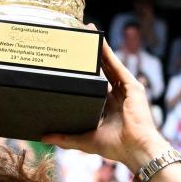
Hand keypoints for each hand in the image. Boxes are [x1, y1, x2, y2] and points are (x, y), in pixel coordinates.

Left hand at [44, 28, 165, 170]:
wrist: (136, 149)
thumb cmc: (116, 147)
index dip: (84, 72)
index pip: (94, 84)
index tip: (71, 61)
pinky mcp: (132, 86)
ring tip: (86, 32)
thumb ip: (65, 138)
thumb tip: (43, 136)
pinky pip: (116, 65)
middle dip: (91, 55)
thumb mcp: (85, 140)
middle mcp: (117, 95)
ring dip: (99, 48)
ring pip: (109, 63)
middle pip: (102, 70)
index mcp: (108, 106)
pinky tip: (98, 41)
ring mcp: (126, 89)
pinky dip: (108, 52)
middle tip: (77, 39)